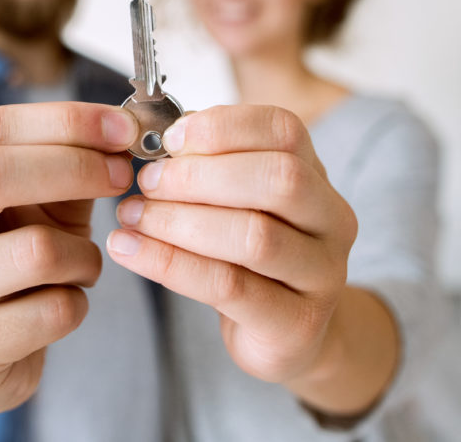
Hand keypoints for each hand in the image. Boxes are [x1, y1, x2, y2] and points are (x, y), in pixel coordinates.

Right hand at [0, 102, 136, 416]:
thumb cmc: (12, 268)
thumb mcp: (38, 206)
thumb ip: (69, 164)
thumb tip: (122, 129)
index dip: (65, 122)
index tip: (123, 128)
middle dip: (73, 168)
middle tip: (121, 176)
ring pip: (34, 251)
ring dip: (84, 253)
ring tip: (83, 263)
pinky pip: (51, 312)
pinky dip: (77, 303)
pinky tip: (63, 305)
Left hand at [106, 105, 357, 387]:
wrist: (286, 334)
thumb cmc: (249, 257)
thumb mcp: (236, 203)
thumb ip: (210, 166)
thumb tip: (167, 137)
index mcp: (317, 175)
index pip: (283, 131)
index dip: (222, 127)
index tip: (169, 139)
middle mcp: (332, 220)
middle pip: (279, 179)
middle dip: (199, 176)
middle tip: (146, 182)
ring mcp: (322, 275)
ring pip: (254, 237)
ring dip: (179, 221)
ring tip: (132, 216)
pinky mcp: (296, 324)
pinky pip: (227, 287)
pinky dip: (169, 264)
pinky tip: (128, 250)